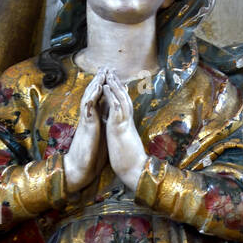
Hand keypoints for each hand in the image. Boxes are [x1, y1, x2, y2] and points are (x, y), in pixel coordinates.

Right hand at [63, 69, 106, 192]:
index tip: (111, 76)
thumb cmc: (90, 155)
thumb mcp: (101, 137)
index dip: (104, 88)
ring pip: (89, 97)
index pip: (98, 100)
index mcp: (94, 120)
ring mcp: (87, 120)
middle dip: (99, 80)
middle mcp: (89, 118)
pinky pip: (89, 107)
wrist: (80, 168)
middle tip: (106, 67)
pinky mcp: (86, 125)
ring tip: (102, 71)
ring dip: (96, 83)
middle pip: (93, 95)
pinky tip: (98, 86)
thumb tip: (112, 121)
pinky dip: (93, 95)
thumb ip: (105, 126)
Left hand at [103, 72, 146, 191]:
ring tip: (108, 73)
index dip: (119, 95)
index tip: (115, 83)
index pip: (124, 107)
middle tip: (111, 71)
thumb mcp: (124, 145)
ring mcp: (124, 124)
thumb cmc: (130, 162)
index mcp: (126, 127)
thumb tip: (121, 135)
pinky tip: (106, 86)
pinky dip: (111, 96)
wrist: (136, 171)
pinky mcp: (120, 128)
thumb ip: (122, 137)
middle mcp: (127, 122)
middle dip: (117, 84)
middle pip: (124, 98)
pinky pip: (116, 107)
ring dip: (115, 85)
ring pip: (121, 99)